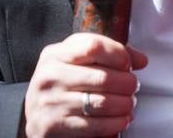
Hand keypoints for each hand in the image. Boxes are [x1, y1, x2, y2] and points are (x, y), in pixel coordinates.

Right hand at [22, 32, 146, 136]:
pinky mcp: (57, 125)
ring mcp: (53, 102)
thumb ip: (104, 54)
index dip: (118, 54)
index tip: (127, 63)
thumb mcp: (72, 62)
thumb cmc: (59, 85)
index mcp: (55, 54)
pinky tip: (121, 119)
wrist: (32, 116)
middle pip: (102, 77)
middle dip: (127, 83)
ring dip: (125, 105)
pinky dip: (116, 123)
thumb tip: (140, 59)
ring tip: (128, 103)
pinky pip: (97, 126)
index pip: (92, 46)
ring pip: (103, 103)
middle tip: (132, 86)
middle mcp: (51, 76)